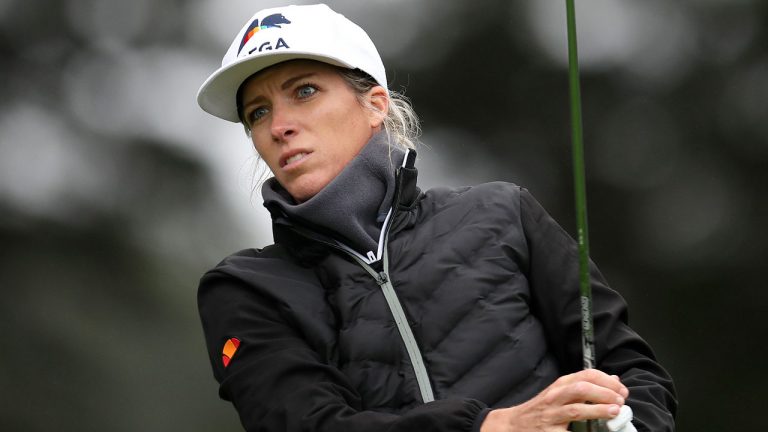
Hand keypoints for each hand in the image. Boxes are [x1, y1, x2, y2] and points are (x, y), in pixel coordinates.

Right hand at [480, 369, 628, 431]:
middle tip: (621, 400)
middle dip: (605, 393)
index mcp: (559, 385)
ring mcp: (551, 416)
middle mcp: (555, 397)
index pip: (586, 375)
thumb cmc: (539, 410)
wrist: (512, 425)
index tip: (621, 389)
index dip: (607, 380)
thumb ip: (583, 386)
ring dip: (599, 410)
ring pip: (577, 409)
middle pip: (582, 388)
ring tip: (615, 411)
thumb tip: (613, 380)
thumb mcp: (559, 393)